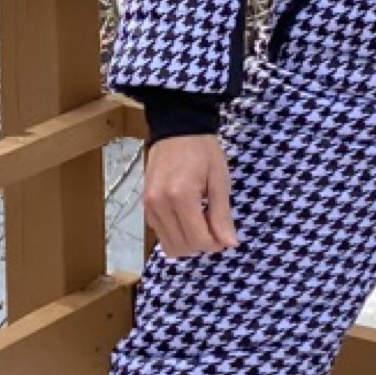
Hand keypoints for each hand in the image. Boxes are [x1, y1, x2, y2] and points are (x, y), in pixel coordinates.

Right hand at [144, 135, 239, 257]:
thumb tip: (230, 244)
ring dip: (188, 242)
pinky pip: (160, 233)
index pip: (198, 240)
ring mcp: (149, 205)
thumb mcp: (219, 181)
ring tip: (199, 221)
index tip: (224, 234)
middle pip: (182, 247)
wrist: (177, 127)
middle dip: (201, 245)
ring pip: (169, 245)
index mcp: (180, 196)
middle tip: (212, 226)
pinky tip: (187, 217)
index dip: (215, 244)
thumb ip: (222, 216)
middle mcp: (159, 204)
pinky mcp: (145, 205)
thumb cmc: (203, 151)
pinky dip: (176, 234)